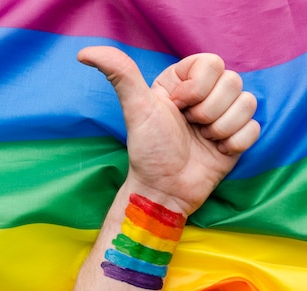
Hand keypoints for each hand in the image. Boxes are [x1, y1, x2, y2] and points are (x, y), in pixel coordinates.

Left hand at [78, 47, 259, 214]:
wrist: (164, 190)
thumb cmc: (148, 150)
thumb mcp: (136, 108)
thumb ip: (120, 74)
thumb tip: (83, 52)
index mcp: (181, 82)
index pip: (212, 62)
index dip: (197, 87)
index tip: (177, 106)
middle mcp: (204, 95)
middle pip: (233, 81)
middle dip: (208, 110)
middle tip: (189, 126)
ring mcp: (222, 116)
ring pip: (248, 102)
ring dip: (221, 127)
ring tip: (202, 140)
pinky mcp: (237, 136)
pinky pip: (255, 127)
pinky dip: (234, 143)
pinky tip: (215, 151)